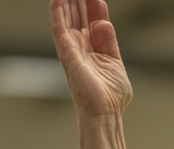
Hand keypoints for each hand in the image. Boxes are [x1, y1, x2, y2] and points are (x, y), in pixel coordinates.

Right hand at [51, 0, 132, 119]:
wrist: (105, 113)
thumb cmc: (111, 97)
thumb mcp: (115, 64)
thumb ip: (110, 43)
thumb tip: (103, 23)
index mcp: (96, 51)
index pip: (94, 22)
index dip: (95, 7)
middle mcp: (83, 49)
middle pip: (79, 17)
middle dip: (79, 0)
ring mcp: (74, 50)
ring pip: (68, 19)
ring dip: (67, 2)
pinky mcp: (67, 54)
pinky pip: (60, 29)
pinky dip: (58, 13)